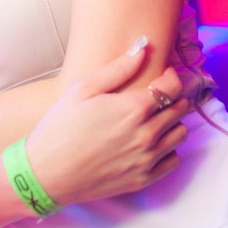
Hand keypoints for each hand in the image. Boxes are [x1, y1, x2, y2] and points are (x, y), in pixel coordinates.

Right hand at [25, 51, 187, 205]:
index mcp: (134, 108)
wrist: (47, 173)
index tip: (162, 72)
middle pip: (179, 108)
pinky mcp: (143, 179)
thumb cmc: (61, 126)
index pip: (172, 86)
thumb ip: (117, 68)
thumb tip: (142, 48)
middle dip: (173, 95)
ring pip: (180, 133)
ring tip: (154, 115)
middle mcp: (147, 134)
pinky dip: (168, 147)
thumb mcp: (83, 88)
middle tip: (158, 92)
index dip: (170, 75)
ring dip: (173, 121)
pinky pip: (173, 160)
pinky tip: (151, 141)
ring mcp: (147, 159)